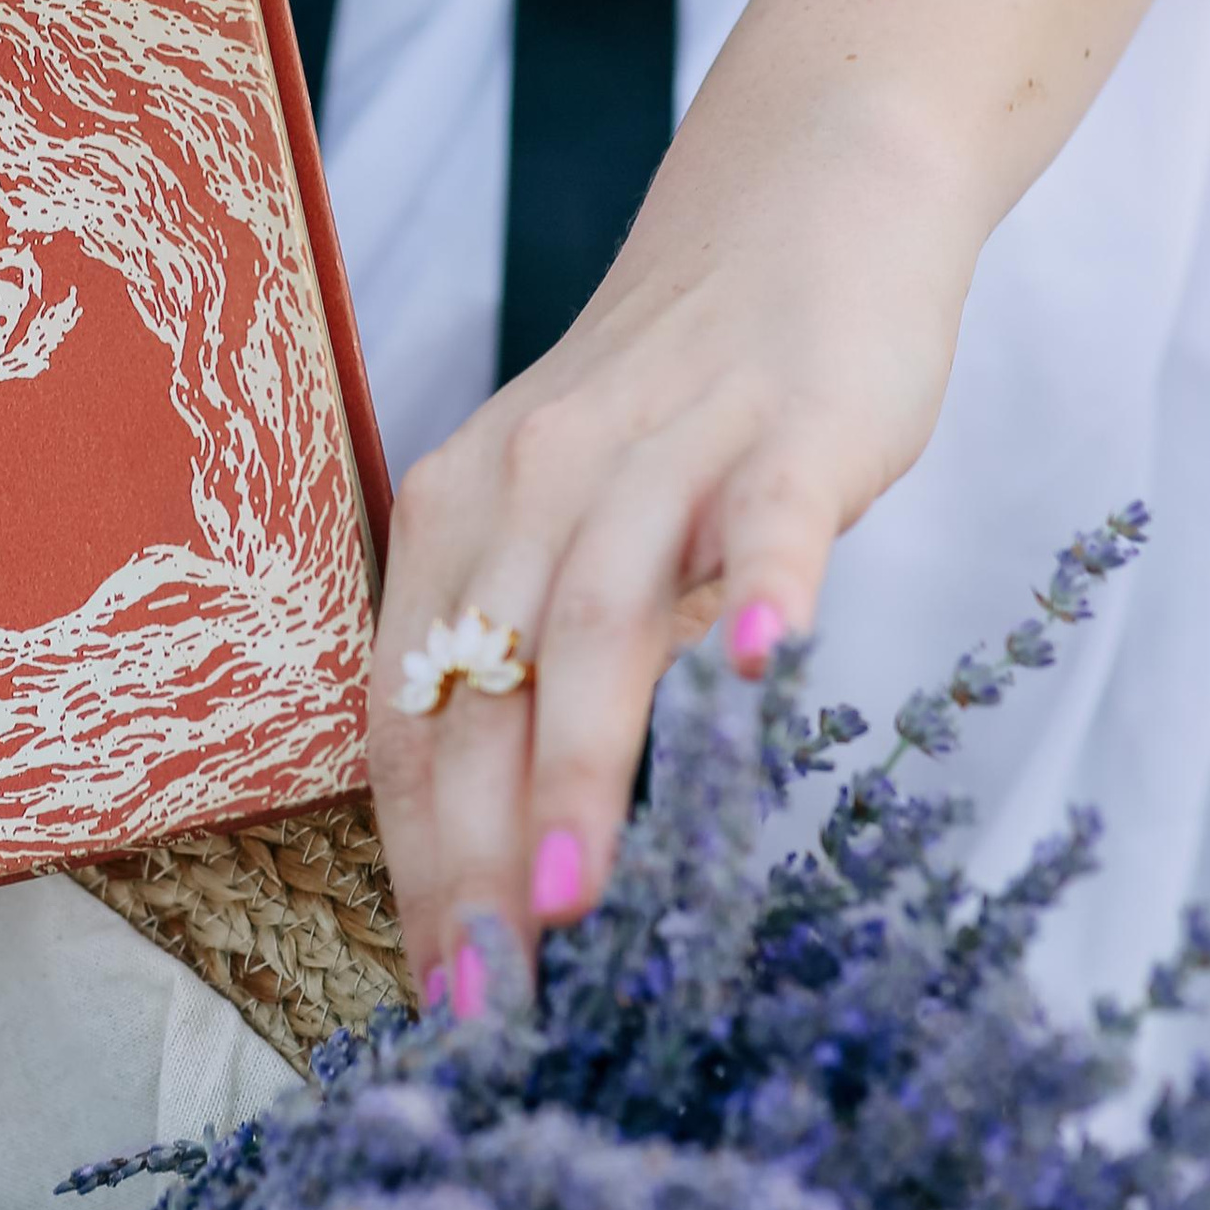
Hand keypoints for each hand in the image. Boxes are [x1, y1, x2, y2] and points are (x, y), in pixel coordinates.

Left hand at [366, 114, 981, 1007]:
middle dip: (476, 858)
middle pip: (483, 690)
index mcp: (456, 519)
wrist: (799, 209)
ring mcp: (663, 450)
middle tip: (488, 999)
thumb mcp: (565, 523)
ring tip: (569, 904)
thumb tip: (496, 859)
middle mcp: (532, 483)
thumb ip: (530, 659)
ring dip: (579, 769)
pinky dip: (764, 591)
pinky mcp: (790, 425)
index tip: (433, 995)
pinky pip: (767, 517)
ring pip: (600, 622)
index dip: (413, 861)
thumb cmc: (674, 407)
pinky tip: (765, 674)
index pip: (410, 715)